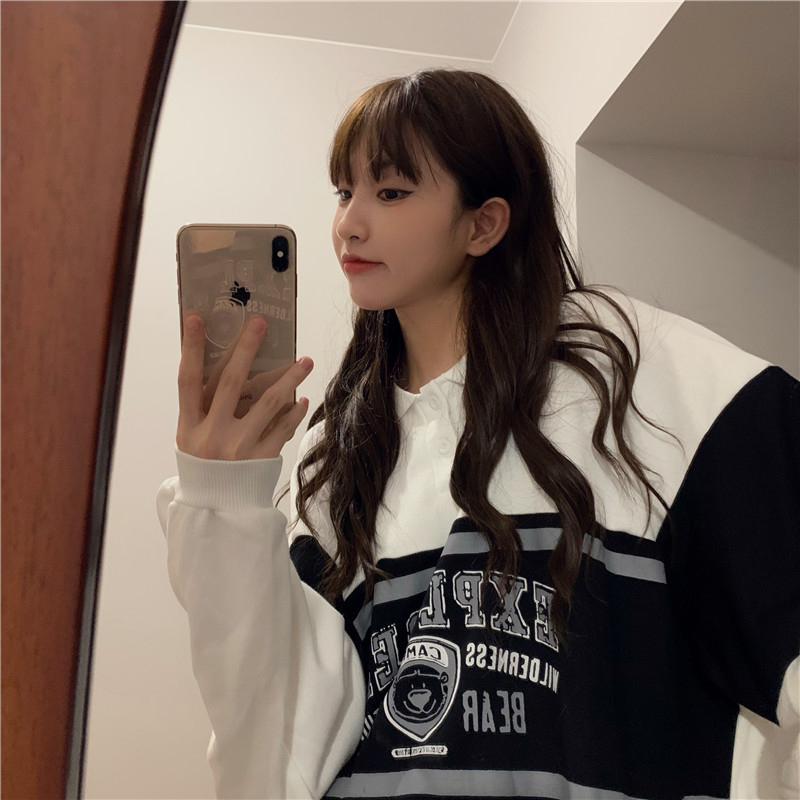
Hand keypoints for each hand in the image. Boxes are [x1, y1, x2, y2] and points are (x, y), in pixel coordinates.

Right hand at [176, 315, 312, 460]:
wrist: (217, 510)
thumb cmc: (205, 466)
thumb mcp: (192, 439)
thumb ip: (204, 408)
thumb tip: (228, 365)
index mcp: (189, 427)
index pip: (187, 380)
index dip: (190, 349)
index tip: (197, 318)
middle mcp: (213, 435)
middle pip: (231, 383)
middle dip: (246, 349)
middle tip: (260, 323)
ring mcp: (239, 447)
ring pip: (269, 403)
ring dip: (289, 378)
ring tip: (305, 360)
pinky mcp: (262, 459)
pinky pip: (283, 429)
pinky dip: (295, 413)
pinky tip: (304, 400)